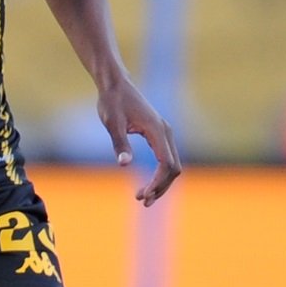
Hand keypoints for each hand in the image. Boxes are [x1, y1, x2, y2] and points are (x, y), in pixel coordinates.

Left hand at [98, 76, 180, 205]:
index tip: (142, 195)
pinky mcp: (160, 134)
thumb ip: (120, 144)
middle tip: (141, 201)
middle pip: (173, 168)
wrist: (116, 85)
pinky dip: (159, 174)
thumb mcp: (112, 124)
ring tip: (141, 197)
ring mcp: (165, 133)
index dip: (157, 182)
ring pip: (172, 165)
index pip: (166, 163)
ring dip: (160, 183)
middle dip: (160, 187)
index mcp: (157, 130)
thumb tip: (125, 164)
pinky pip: (166, 159)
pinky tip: (146, 184)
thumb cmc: (112, 103)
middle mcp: (166, 132)